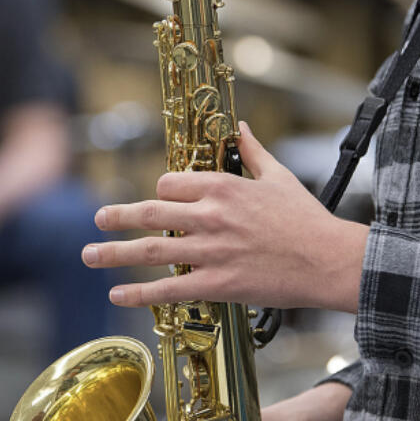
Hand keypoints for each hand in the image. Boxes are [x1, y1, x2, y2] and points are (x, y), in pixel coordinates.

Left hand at [82, 123, 368, 311]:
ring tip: (89, 254)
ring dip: (114, 252)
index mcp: (223, 186)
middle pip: (151, 212)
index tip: (158, 201)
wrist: (330, 260)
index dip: (161, 192)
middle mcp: (210, 215)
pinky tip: (117, 295)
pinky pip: (170, 288)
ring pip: (151, 250)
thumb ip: (252, 151)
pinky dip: (139, 293)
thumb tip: (240, 126)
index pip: (171, 183)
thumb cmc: (308, 219)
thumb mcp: (279, 176)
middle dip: (119, 216)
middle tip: (97, 219)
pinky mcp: (217, 283)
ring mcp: (211, 250)